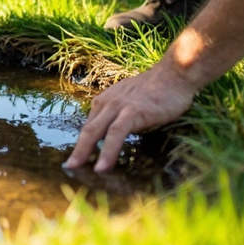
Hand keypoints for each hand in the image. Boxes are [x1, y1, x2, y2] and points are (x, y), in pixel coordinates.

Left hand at [63, 62, 195, 172]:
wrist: (174, 74)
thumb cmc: (157, 90)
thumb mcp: (132, 102)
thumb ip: (121, 115)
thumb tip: (117, 137)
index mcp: (106, 101)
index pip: (90, 126)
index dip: (82, 144)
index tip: (76, 161)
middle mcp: (108, 103)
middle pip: (87, 129)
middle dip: (76, 150)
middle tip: (68, 168)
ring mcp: (119, 106)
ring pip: (96, 131)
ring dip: (85, 152)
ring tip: (78, 170)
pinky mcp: (133, 111)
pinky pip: (116, 133)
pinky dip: (107, 150)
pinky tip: (103, 166)